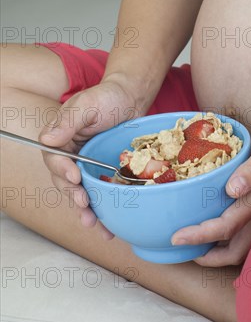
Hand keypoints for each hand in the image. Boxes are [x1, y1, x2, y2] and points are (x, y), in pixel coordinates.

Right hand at [39, 74, 145, 238]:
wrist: (132, 99)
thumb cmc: (108, 97)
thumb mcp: (88, 104)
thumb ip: (69, 121)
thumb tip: (47, 140)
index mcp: (61, 137)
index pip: (54, 158)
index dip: (62, 170)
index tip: (75, 176)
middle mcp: (70, 153)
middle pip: (65, 180)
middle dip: (73, 195)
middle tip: (84, 206)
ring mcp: (86, 164)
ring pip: (80, 190)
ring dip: (85, 210)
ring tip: (94, 223)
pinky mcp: (102, 171)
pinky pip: (99, 191)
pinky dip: (103, 209)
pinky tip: (108, 225)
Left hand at [172, 117, 250, 265]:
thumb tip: (231, 190)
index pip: (226, 225)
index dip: (200, 235)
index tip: (177, 238)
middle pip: (237, 248)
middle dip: (209, 255)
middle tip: (184, 250)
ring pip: (248, 246)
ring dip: (223, 253)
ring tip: (201, 248)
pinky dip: (240, 243)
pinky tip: (229, 238)